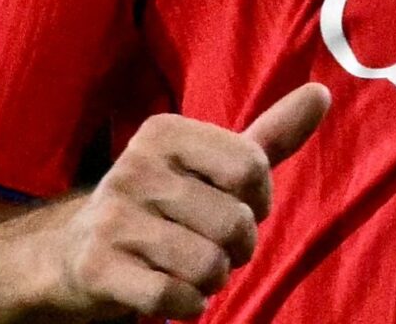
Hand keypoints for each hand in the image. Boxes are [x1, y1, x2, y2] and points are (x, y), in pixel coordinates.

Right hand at [34, 82, 330, 319]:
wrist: (74, 253)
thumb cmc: (163, 207)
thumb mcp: (211, 167)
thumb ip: (269, 135)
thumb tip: (322, 93)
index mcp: (164, 133)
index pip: (250, 166)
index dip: (258, 201)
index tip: (233, 205)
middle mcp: (135, 167)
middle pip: (235, 223)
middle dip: (235, 249)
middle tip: (207, 245)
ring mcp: (113, 217)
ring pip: (209, 265)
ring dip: (211, 282)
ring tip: (187, 269)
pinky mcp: (98, 266)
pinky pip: (175, 299)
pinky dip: (187, 307)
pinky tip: (170, 293)